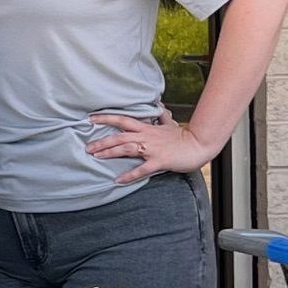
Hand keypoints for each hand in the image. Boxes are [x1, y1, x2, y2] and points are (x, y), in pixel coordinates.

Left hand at [86, 108, 213, 184]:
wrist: (199, 144)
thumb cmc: (184, 136)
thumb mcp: (170, 124)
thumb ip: (161, 117)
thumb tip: (159, 107)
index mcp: (147, 128)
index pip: (122, 120)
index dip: (106, 118)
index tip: (90, 118)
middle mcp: (146, 137)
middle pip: (119, 136)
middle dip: (102, 141)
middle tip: (87, 147)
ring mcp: (152, 149)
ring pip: (127, 149)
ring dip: (110, 153)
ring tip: (96, 157)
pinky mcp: (159, 161)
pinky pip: (141, 169)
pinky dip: (129, 175)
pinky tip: (118, 180)